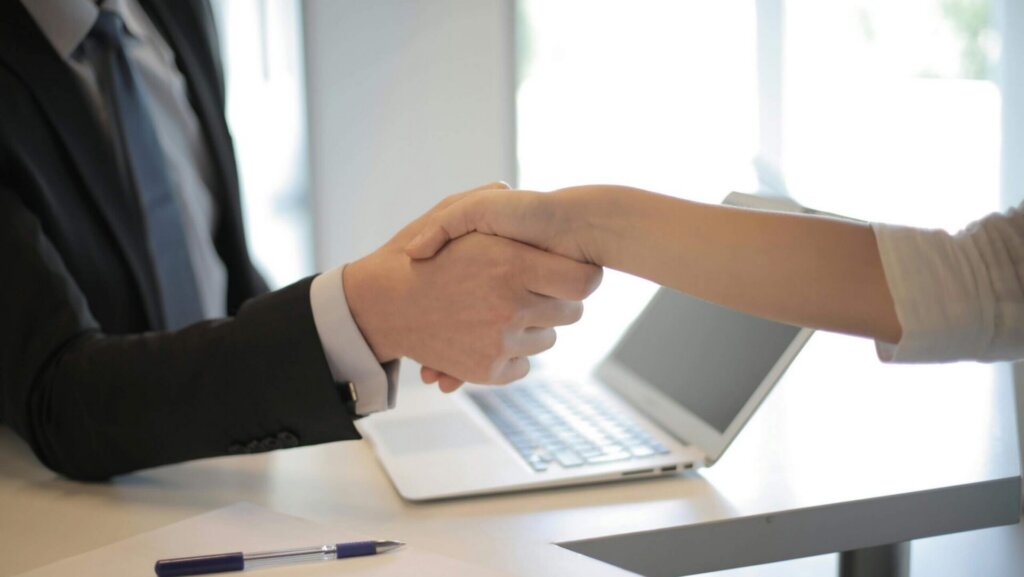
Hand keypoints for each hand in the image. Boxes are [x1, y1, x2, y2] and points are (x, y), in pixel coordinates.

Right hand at [344, 184, 602, 388]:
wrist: (379, 304)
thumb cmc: (415, 254)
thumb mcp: (448, 213)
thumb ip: (486, 200)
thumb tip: (510, 190)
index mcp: (512, 264)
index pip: (585, 281)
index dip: (582, 275)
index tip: (568, 272)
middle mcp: (511, 305)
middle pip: (571, 313)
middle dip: (555, 301)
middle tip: (532, 290)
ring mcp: (499, 342)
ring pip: (547, 339)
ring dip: (532, 328)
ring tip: (500, 310)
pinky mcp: (487, 371)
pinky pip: (523, 365)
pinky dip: (511, 354)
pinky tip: (489, 336)